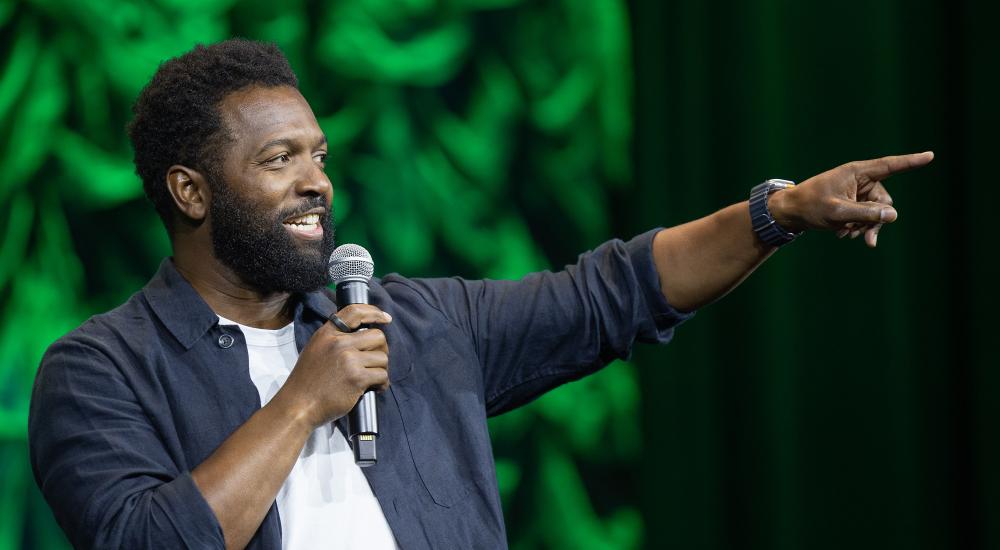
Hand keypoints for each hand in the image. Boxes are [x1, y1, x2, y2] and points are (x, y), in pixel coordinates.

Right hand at [275, 304, 391, 428]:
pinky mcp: (357, 377)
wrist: (298, 406)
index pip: (354, 312)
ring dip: (381, 369)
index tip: (385, 318)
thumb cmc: (307, 383)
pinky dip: (382, 383)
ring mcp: (349, 360)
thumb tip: (363, 335)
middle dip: (381, 349)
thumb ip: (335, 340)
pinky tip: (374, 388)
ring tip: (371, 379)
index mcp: (327, 334)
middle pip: (377, 336)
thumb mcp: (315, 350)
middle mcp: (338, 343)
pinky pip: (382, 375)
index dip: (374, 312)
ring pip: (382, 357)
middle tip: (375, 362)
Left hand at [768, 151, 933, 246]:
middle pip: (884, 202)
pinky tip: (842, 234)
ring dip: (864, 227)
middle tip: (862, 238)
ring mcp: (858, 193)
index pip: (889, 166)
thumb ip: (865, 214)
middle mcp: (861, 180)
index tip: (931, 155)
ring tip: (845, 234)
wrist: (791, 212)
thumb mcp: (838, 212)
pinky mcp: (854, 204)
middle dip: (875, 221)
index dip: (911, 161)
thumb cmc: (810, 206)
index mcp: (857, 172)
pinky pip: (867, 218)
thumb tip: (893, 216)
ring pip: (877, 214)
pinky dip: (857, 227)